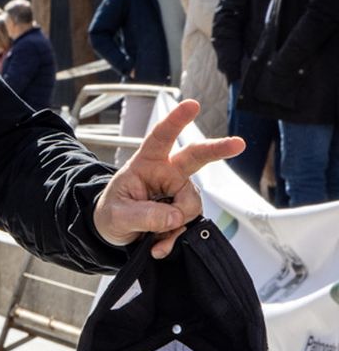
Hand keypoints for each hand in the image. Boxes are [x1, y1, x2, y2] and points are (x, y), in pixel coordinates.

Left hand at [92, 99, 243, 258]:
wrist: (113, 232)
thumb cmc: (111, 213)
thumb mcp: (117, 215)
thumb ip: (144, 215)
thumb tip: (175, 218)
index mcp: (145, 163)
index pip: (160, 138)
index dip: (176, 121)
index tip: (191, 105)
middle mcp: (167, 174)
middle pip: (196, 157)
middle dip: (217, 149)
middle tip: (238, 144)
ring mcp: (178, 192)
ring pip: (191, 205)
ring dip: (175, 226)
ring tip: (152, 237)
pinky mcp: (184, 211)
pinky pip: (189, 225)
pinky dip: (175, 239)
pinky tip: (159, 246)